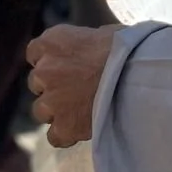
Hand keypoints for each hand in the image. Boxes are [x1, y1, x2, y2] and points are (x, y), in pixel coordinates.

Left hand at [27, 24, 117, 147]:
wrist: (137, 77)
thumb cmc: (127, 49)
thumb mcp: (100, 34)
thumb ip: (84, 46)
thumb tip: (87, 53)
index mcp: (52, 42)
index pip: (35, 53)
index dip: (51, 61)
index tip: (65, 66)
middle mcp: (45, 70)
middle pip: (37, 82)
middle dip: (53, 86)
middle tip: (76, 89)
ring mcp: (51, 101)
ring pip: (41, 110)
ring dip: (56, 111)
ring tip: (79, 111)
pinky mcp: (63, 127)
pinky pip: (55, 136)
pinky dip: (66, 134)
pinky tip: (81, 130)